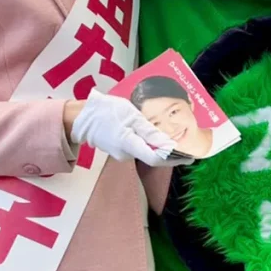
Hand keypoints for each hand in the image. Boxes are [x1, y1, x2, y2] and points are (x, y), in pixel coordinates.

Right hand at [69, 90, 187, 166]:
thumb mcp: (131, 116)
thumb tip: (168, 144)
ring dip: (158, 145)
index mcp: (129, 145)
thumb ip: (150, 131)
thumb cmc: (106, 111)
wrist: (81, 116)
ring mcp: (121, 154)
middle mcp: (126, 154)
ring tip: (173, 136)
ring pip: (145, 151)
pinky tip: (154, 133)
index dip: (174, 159)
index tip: (189, 155)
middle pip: (153, 157)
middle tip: (186, 145)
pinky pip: (138, 148)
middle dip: (170, 152)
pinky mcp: (119, 149)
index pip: (156, 159)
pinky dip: (148, 142)